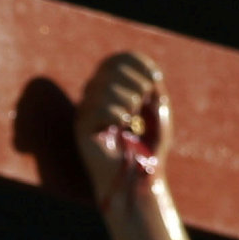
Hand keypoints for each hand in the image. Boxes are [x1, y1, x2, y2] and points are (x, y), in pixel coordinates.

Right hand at [74, 51, 169, 199]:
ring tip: (133, 119)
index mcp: (113, 89)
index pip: (118, 59)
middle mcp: (96, 97)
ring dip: (127, 100)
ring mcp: (86, 111)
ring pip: (103, 87)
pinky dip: (115, 112)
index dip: (138, 63)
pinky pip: (95, 107)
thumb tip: (143, 68)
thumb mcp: (157, 110)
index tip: (157, 79)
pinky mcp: (81, 129)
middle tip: (144, 105)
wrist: (140, 180)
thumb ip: (150, 85)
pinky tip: (122, 125)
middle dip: (135, 82)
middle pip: (110, 68)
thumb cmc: (150, 148)